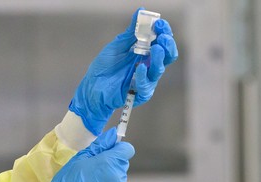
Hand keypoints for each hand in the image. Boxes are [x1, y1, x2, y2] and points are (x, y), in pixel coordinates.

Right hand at [22, 128, 134, 181]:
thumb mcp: (80, 158)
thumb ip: (99, 145)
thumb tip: (112, 134)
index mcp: (110, 162)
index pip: (127, 149)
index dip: (118, 147)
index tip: (109, 149)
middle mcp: (118, 177)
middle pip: (122, 163)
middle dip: (111, 162)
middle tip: (93, 167)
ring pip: (118, 177)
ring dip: (109, 176)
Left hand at [69, 8, 177, 134]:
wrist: (92, 86)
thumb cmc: (104, 67)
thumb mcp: (117, 46)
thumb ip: (131, 32)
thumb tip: (140, 11)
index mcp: (145, 53)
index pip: (161, 42)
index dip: (163, 32)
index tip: (159, 24)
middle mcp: (148, 65)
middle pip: (167, 56)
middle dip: (167, 45)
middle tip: (162, 37)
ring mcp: (145, 79)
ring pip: (159, 70)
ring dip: (159, 58)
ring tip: (155, 49)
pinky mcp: (140, 93)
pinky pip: (147, 85)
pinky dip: (144, 76)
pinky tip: (140, 68)